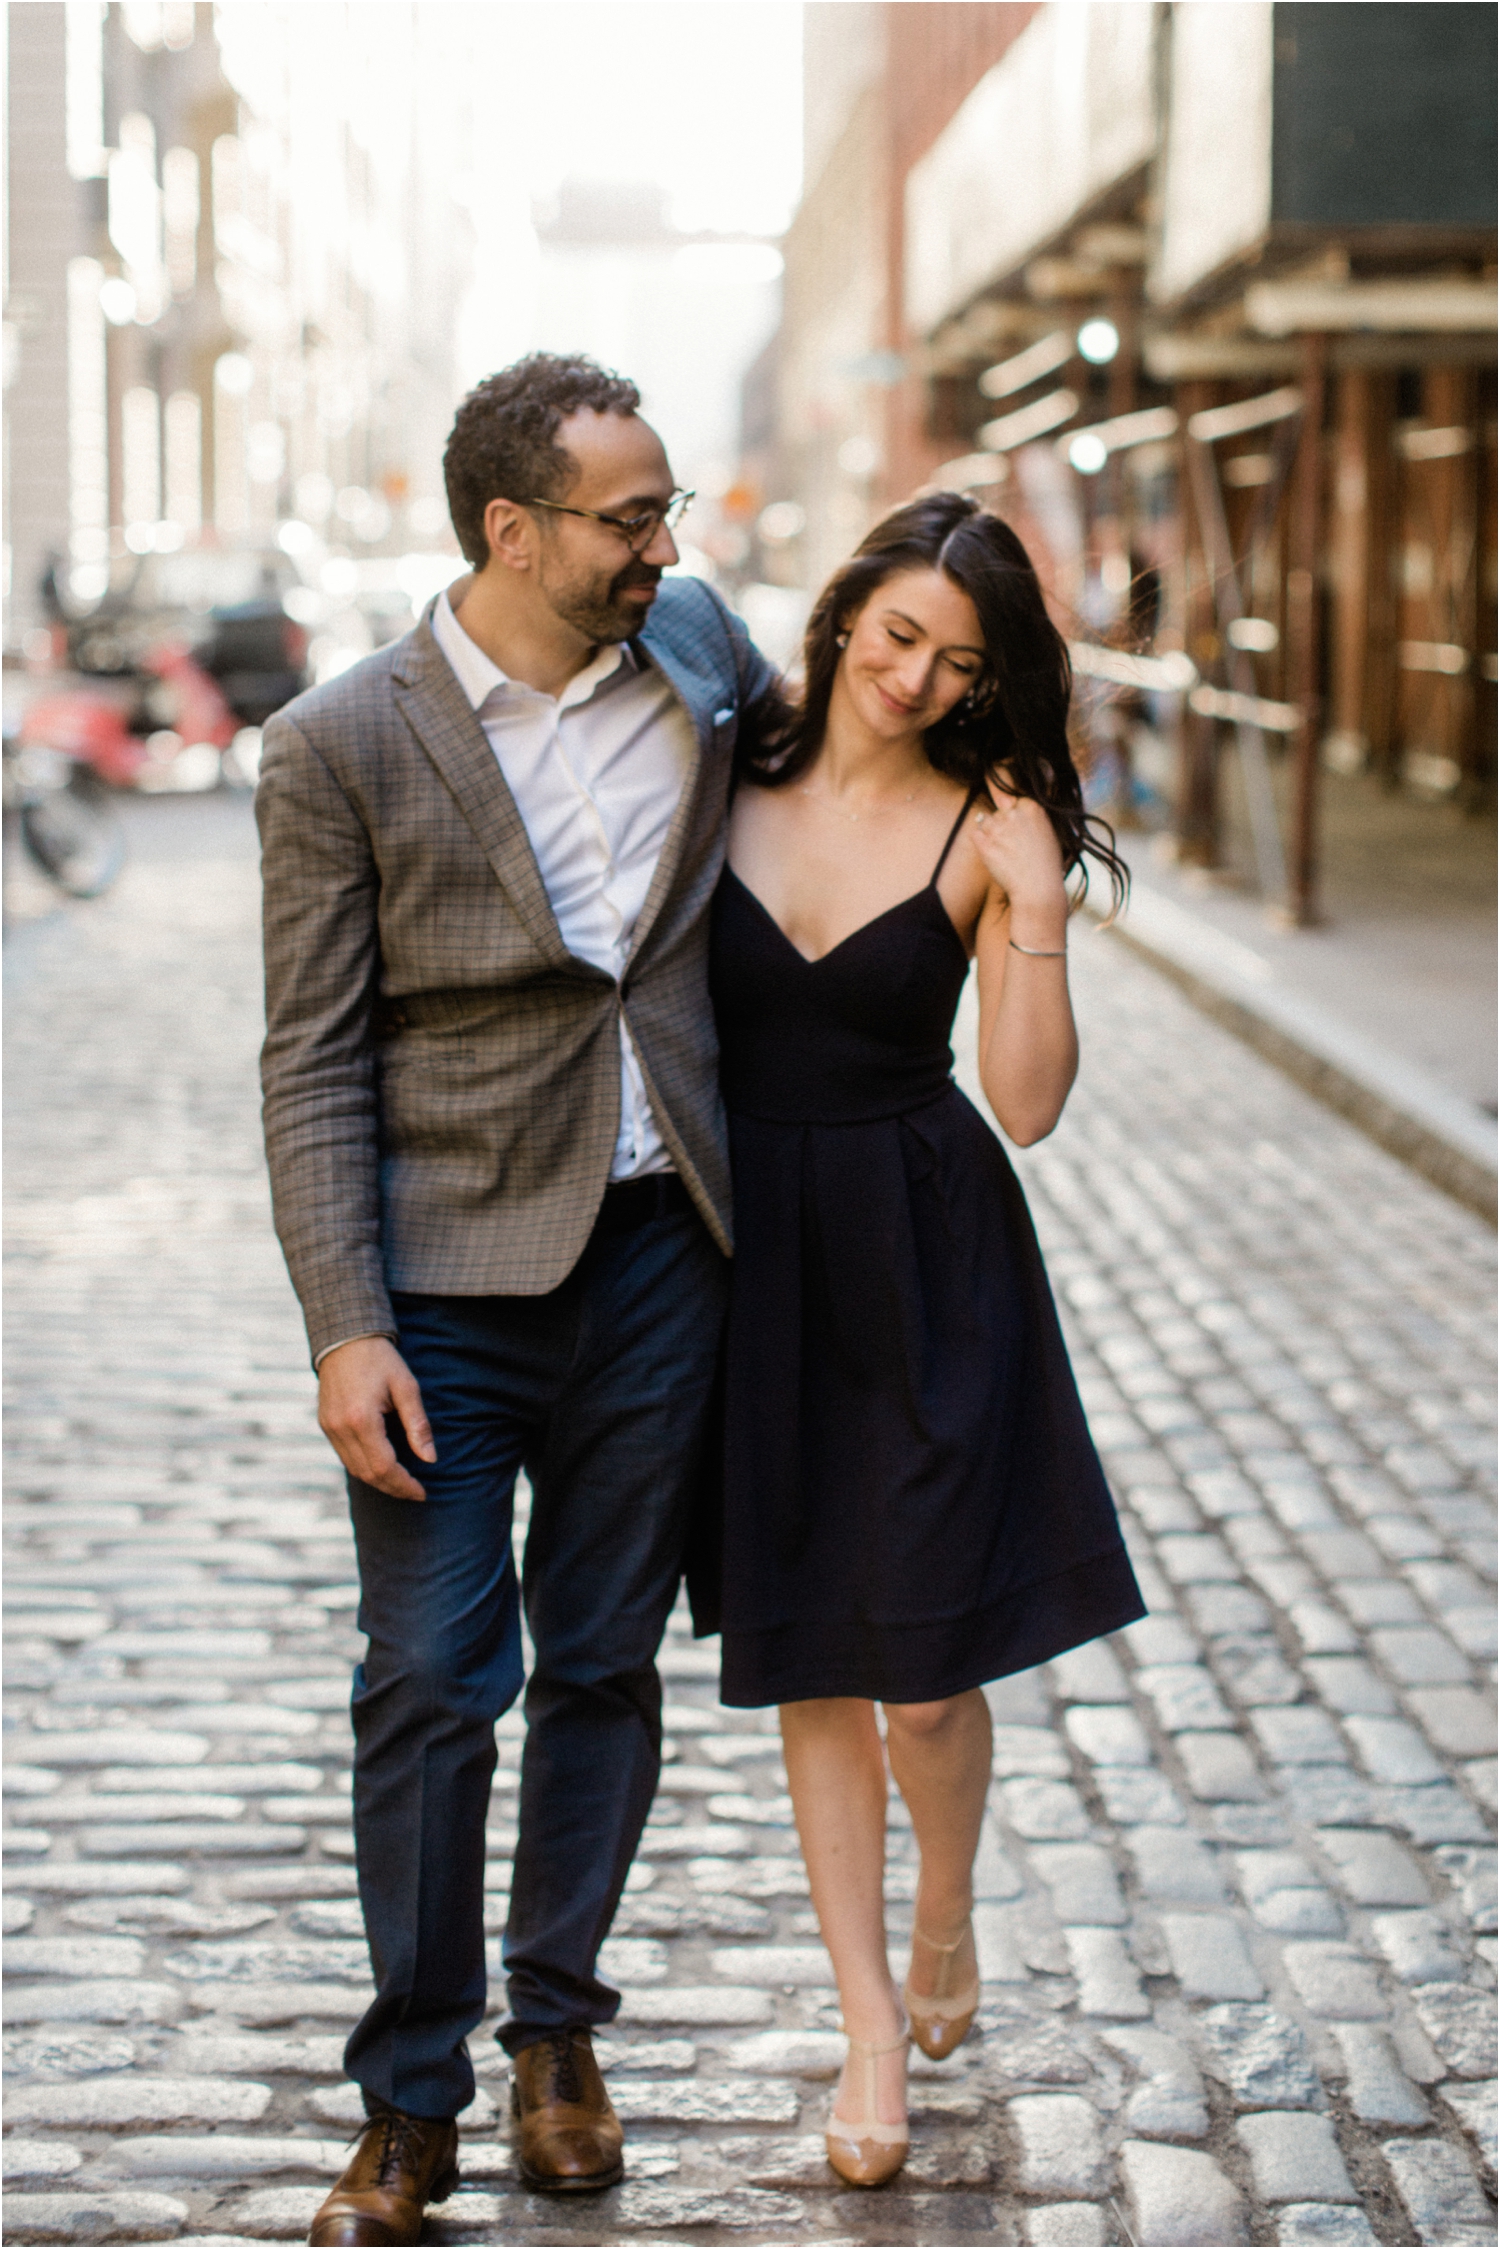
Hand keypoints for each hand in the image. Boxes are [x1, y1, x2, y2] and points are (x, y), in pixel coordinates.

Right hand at [318, 1336, 435, 1501]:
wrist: (345, 1339)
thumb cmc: (380, 1360)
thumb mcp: (406, 1386)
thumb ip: (418, 1425)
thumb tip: (430, 1458)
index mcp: (362, 1420)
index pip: (384, 1467)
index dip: (404, 1485)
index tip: (422, 1492)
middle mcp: (340, 1428)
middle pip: (368, 1474)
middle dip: (393, 1488)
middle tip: (415, 1492)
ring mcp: (329, 1428)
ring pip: (354, 1469)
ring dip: (378, 1481)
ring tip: (402, 1484)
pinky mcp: (326, 1425)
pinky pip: (345, 1457)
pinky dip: (364, 1467)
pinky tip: (381, 1466)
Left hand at [971, 793, 1067, 926]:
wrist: (1038, 889)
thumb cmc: (1046, 865)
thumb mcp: (1048, 831)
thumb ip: (1029, 815)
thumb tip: (1007, 801)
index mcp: (1032, 807)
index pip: (1010, 797)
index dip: (1010, 811)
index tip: (1013, 823)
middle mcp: (1014, 813)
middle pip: (996, 810)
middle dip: (1000, 823)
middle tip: (1011, 844)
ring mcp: (998, 828)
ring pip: (984, 821)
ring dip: (990, 833)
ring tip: (1005, 852)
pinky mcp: (984, 843)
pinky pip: (975, 834)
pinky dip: (981, 843)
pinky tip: (994, 856)